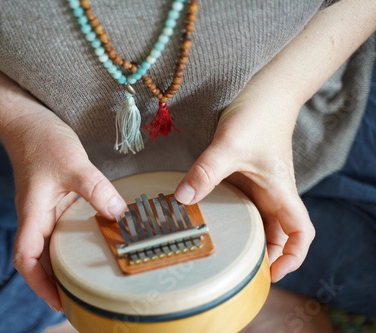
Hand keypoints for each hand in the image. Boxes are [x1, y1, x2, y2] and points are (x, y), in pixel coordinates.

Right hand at [0, 108, 126, 310]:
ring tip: (89, 277)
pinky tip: (92, 240)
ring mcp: (44, 209)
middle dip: (55, 281)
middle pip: (39, 259)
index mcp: (33, 213)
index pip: (25, 258)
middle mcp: (36, 216)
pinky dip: (74, 240)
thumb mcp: (73, 165)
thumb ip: (96, 190)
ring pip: (51, 245)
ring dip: (65, 262)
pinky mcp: (54, 200)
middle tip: (82, 297)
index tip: (58, 302)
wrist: (28, 121)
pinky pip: (62, 228)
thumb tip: (120, 215)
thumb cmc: (42, 141)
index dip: (39, 284)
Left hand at [174, 88, 314, 282]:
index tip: (274, 272)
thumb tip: (182, 199)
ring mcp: (259, 185)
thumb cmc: (258, 117)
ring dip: (244, 236)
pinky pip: (242, 203)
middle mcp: (273, 193)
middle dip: (261, 254)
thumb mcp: (229, 146)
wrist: (266, 92)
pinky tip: (210, 219)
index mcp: (281, 192)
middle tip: (234, 269)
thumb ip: (206, 173)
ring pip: (257, 220)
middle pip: (276, 234)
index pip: (300, 233)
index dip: (293, 256)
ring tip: (219, 251)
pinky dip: (232, 216)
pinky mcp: (246, 176)